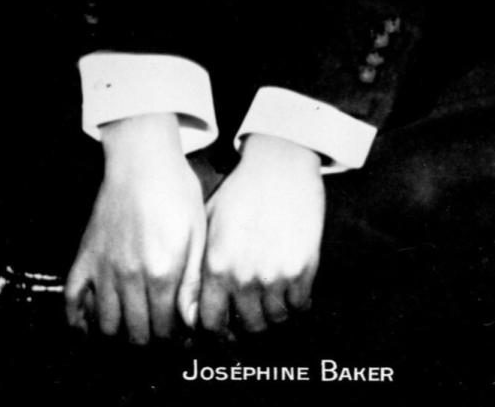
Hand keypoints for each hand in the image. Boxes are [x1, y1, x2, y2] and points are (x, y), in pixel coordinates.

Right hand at [64, 114, 205, 341]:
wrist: (142, 160)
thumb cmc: (176, 192)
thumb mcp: (197, 233)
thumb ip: (193, 282)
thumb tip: (192, 322)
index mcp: (162, 271)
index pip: (164, 329)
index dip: (173, 338)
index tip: (177, 336)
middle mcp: (129, 276)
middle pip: (135, 333)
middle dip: (148, 341)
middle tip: (155, 335)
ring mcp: (103, 267)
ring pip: (105, 325)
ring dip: (118, 335)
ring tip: (130, 329)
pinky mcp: (85, 256)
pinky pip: (72, 300)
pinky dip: (78, 320)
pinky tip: (89, 326)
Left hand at [199, 134, 324, 336]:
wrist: (280, 164)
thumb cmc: (241, 191)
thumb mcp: (210, 224)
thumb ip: (200, 267)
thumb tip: (192, 307)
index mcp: (217, 266)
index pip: (211, 323)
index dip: (217, 330)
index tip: (224, 325)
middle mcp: (244, 276)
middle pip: (248, 327)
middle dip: (249, 323)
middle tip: (253, 311)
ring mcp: (275, 274)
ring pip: (275, 319)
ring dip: (274, 313)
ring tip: (272, 298)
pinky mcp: (303, 268)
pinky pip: (300, 305)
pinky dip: (296, 302)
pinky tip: (292, 289)